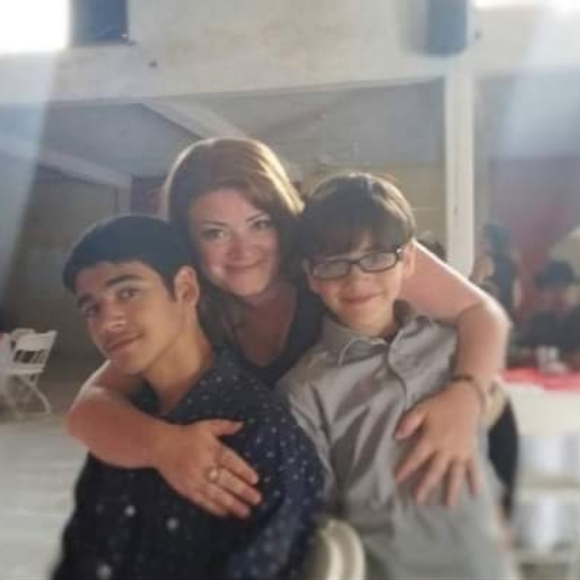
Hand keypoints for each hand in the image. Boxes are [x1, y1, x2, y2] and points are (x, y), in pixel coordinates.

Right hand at [150, 420, 261, 517]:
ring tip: (246, 512)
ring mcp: (195, 479)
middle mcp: (204, 465)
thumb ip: (225, 426)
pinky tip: (226, 513)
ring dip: (232, 504)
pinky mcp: (186, 489)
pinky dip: (214, 508)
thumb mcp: (206, 426)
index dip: (244, 471)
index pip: (231, 461)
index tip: (256, 480)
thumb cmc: (187, 435)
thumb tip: (242, 424)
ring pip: (216, 494)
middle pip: (226, 480)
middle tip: (257, 500)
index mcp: (211, 449)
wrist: (160, 446)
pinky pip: (202, 501)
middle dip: (242, 491)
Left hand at [394, 382, 481, 506]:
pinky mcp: (471, 452)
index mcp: (432, 438)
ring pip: (455, 474)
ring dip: (451, 490)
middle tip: (417, 500)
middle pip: (434, 471)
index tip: (397, 479)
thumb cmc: (439, 405)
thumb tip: (396, 436)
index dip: (406, 468)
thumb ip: (408, 422)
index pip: (416, 457)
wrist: (464, 399)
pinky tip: (475, 494)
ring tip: (447, 506)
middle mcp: (446, 448)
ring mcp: (460, 452)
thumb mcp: (421, 409)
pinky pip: (473, 469)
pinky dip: (475, 481)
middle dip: (425, 486)